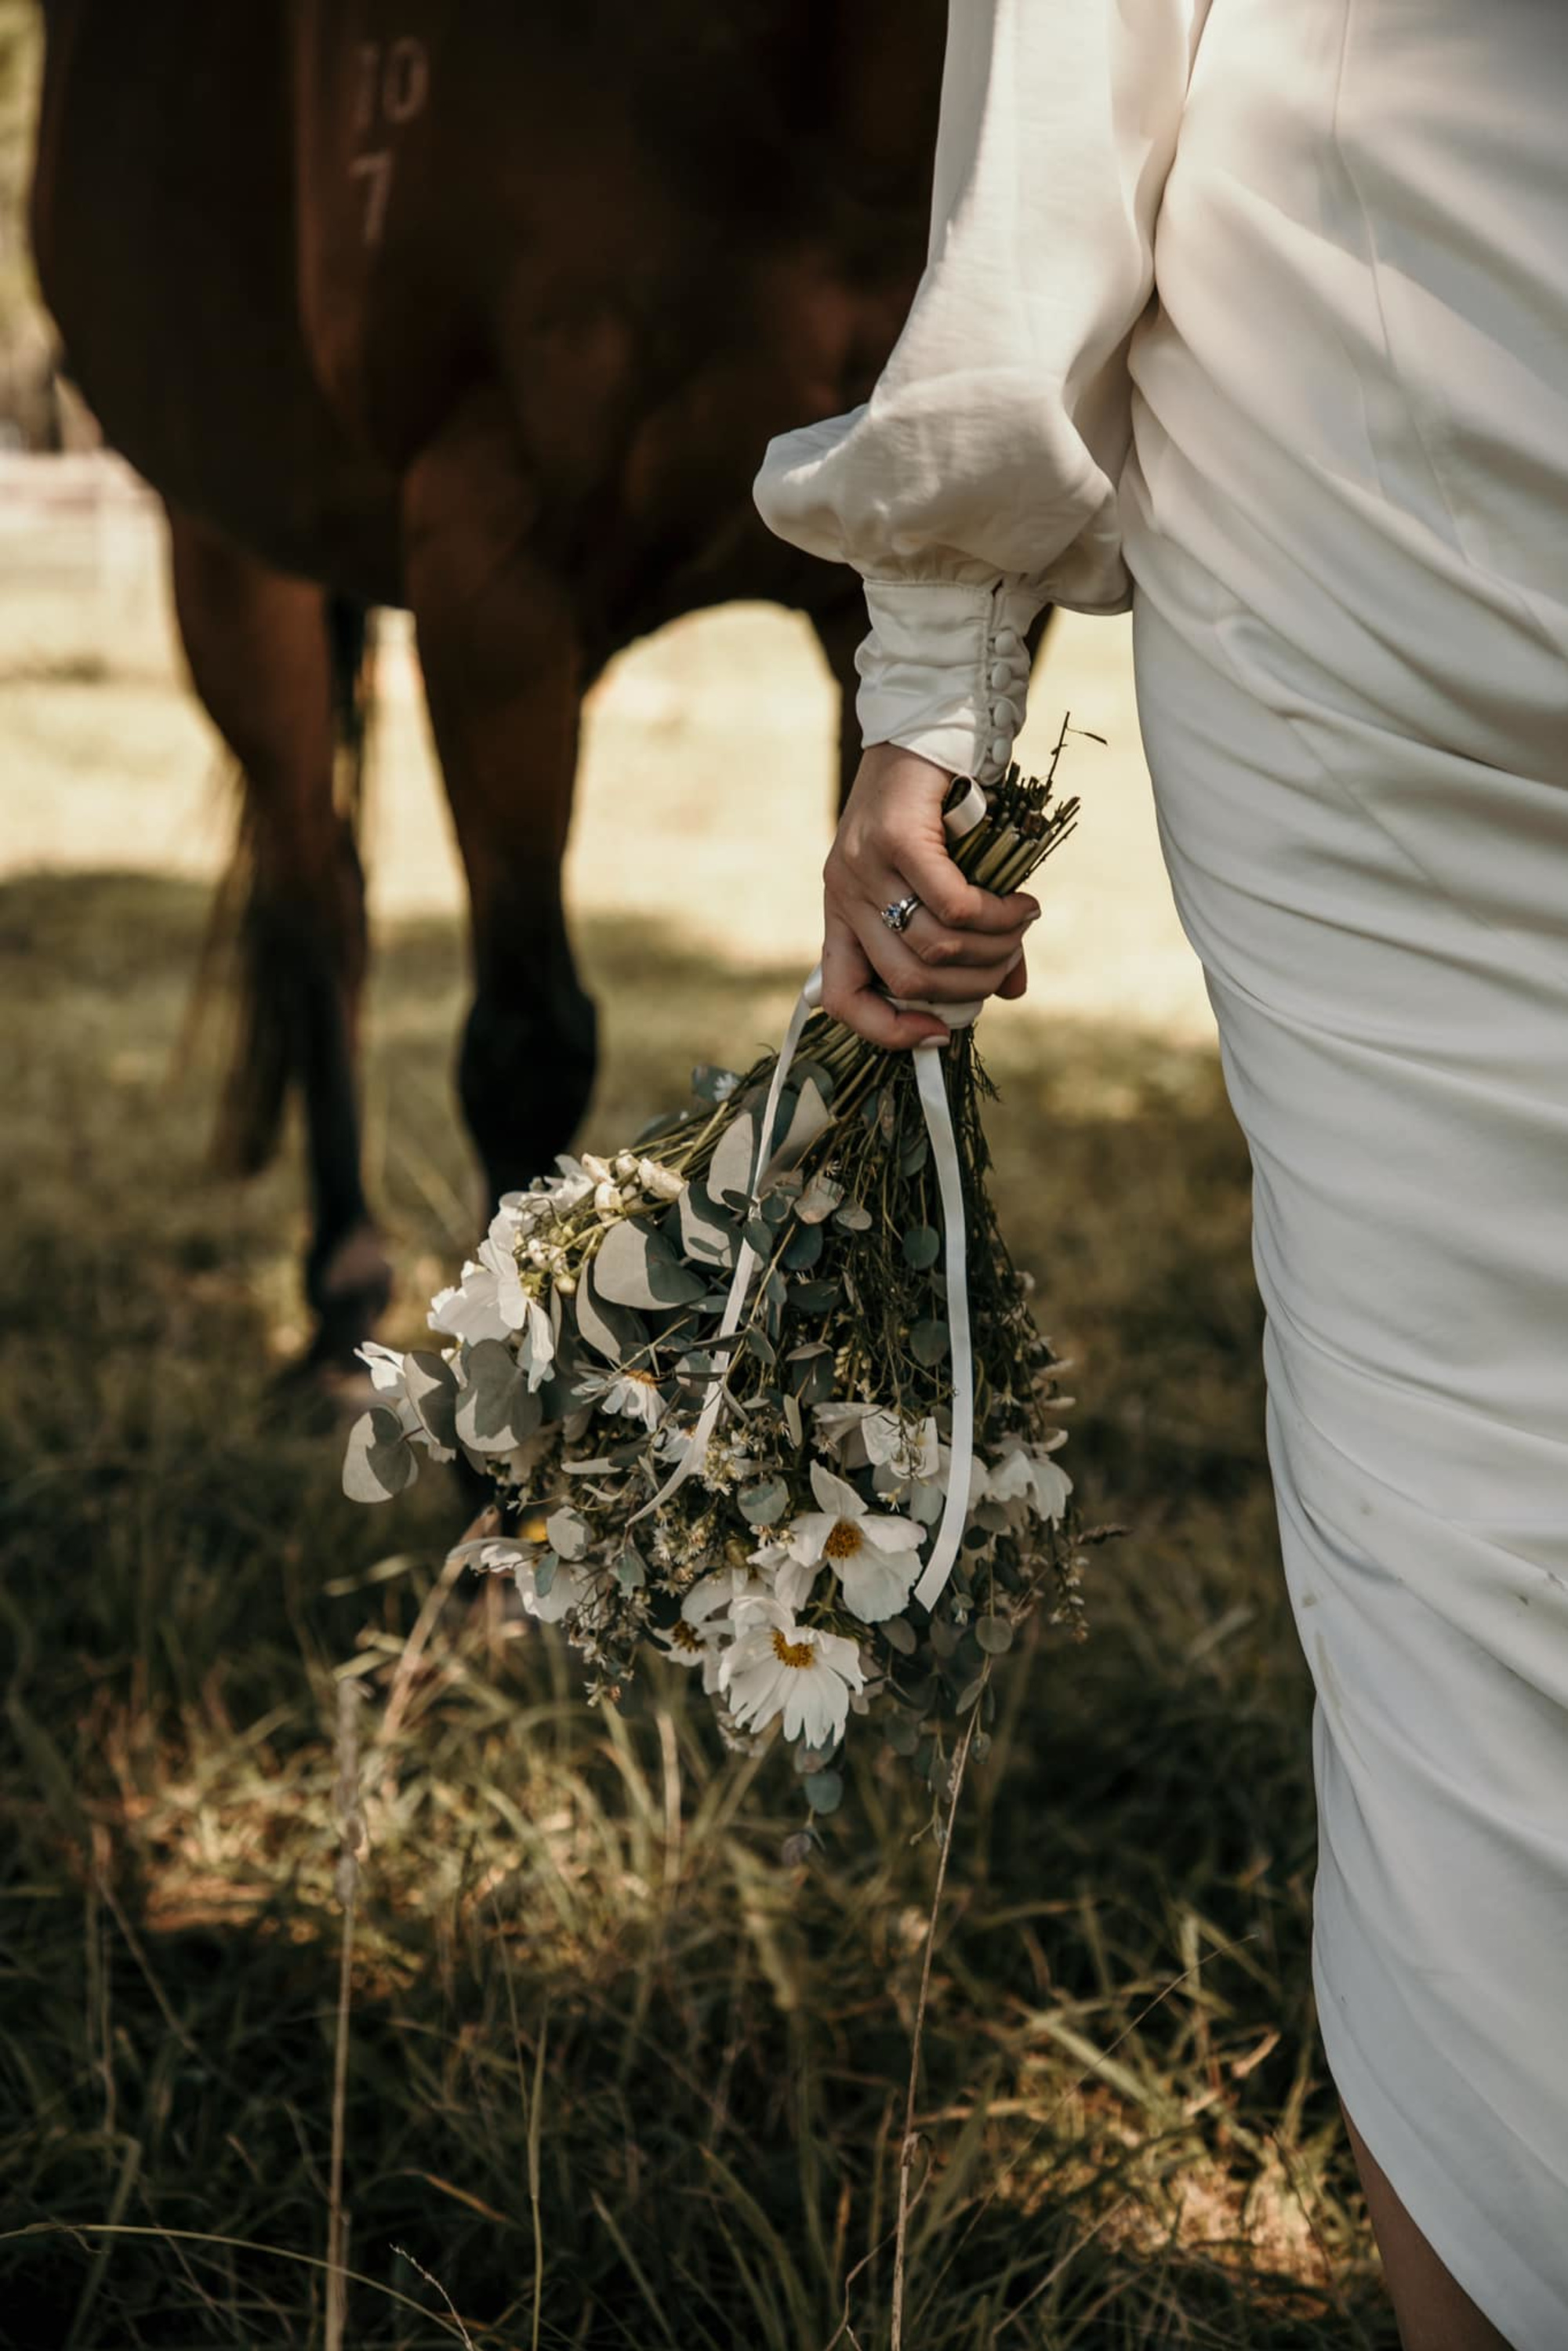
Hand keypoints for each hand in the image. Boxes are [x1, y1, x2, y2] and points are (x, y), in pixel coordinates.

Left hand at [821, 743, 1039, 1047]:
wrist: (930, 725)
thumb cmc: (939, 809)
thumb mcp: (945, 882)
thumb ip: (970, 940)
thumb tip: (1008, 991)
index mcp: (844, 913)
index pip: (842, 998)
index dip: (886, 1030)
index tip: (939, 1033)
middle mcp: (845, 893)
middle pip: (908, 978)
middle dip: (969, 986)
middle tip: (1010, 960)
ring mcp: (864, 866)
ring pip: (934, 946)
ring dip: (992, 948)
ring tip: (1023, 924)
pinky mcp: (895, 838)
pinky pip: (951, 904)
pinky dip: (995, 915)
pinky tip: (1021, 904)